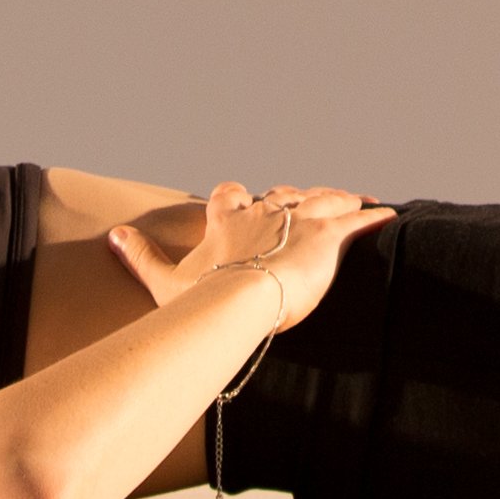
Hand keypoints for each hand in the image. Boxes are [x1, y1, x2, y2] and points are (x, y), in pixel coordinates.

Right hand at [106, 182, 393, 326]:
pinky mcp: (326, 236)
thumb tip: (112, 235)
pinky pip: (356, 220)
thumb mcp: (162, 280)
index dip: (238, 198)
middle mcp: (264, 211)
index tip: (244, 202)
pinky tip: (387, 214)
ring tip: (355, 200)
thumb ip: (138, 255)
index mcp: (227, 219)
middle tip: (310, 208)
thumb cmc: (198, 299)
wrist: (233, 304)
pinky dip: (372, 216)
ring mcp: (297, 220)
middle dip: (297, 199)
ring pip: (323, 199)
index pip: (231, 194)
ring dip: (339, 200)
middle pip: (284, 194)